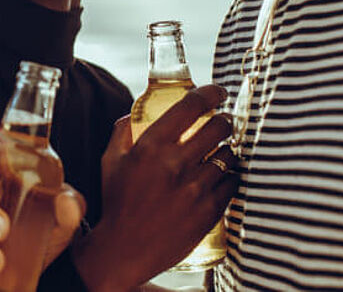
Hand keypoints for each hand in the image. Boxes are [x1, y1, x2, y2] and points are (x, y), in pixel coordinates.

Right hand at [74, 85, 240, 291]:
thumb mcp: (110, 162)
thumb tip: (133, 112)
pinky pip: (232, 182)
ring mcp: (195, 188)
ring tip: (218, 156)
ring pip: (229, 155)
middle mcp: (175, 164)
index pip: (191, 105)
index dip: (211, 92)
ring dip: (226, 151)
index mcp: (151, 146)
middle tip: (221, 125)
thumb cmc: (117, 204)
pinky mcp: (209, 210)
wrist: (124, 251)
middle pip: (220, 127)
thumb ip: (122, 132)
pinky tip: (219, 179)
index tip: (218, 92)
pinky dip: (228, 178)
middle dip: (224, 122)